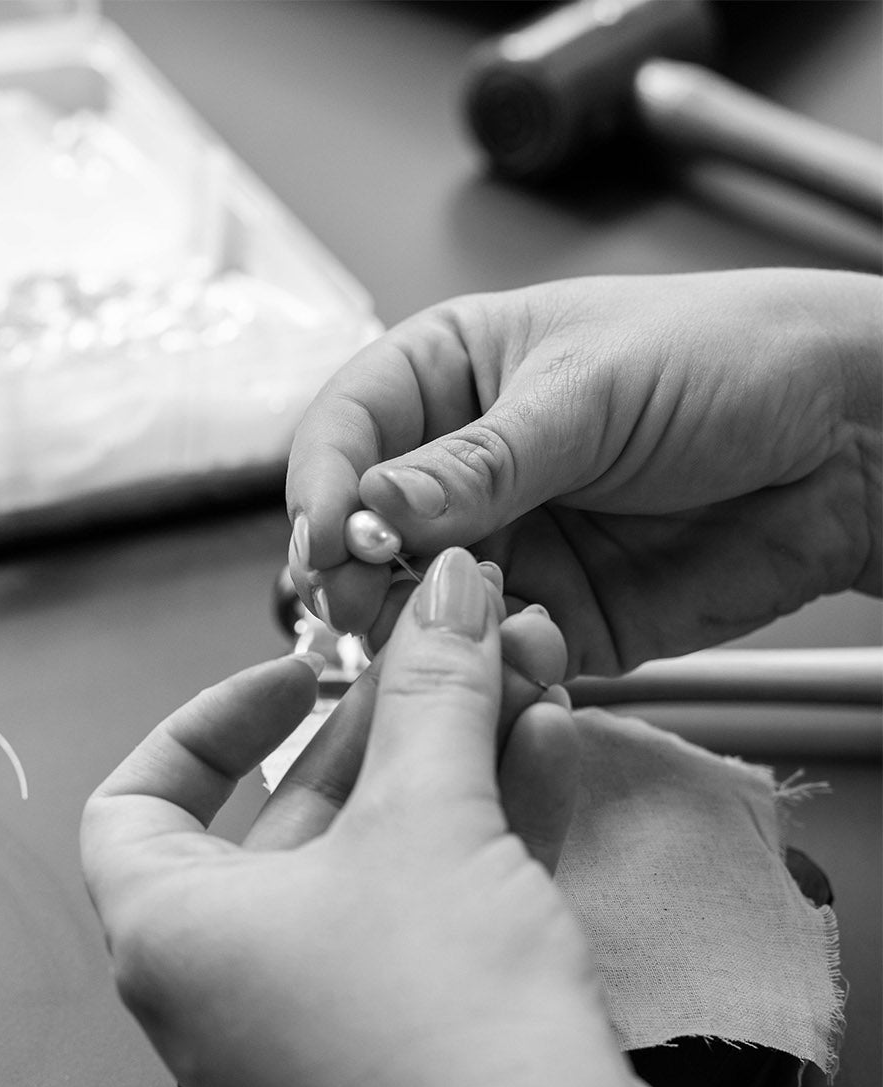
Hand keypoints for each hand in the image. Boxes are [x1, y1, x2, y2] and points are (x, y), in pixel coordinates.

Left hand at [81, 548, 707, 1086]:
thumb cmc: (439, 1038)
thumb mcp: (428, 821)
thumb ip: (432, 695)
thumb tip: (445, 597)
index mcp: (165, 931)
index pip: (135, 797)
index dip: (208, 720)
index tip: (291, 674)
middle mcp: (219, 982)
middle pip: (277, 816)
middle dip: (376, 723)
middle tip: (438, 654)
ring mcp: (307, 1021)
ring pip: (365, 859)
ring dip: (442, 765)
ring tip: (511, 679)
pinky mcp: (393, 1045)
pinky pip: (415, 912)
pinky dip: (467, 836)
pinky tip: (539, 754)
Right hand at [287, 269, 882, 674]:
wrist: (863, 437)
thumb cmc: (734, 357)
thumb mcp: (590, 391)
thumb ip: (480, 459)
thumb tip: (374, 502)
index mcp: (449, 377)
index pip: (343, 431)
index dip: (320, 485)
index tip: (326, 535)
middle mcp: (461, 466)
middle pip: (358, 533)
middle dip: (356, 572)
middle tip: (366, 600)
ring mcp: (506, 545)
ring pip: (416, 607)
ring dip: (425, 630)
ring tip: (464, 626)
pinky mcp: (558, 615)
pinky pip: (496, 657)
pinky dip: (499, 668)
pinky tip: (531, 649)